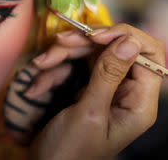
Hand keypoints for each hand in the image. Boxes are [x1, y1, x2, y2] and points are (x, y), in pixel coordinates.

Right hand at [28, 24, 165, 159]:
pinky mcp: (83, 87)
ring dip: (59, 59)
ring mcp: (103, 88)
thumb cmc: (69, 151)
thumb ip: (108, 75)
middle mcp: (124, 91)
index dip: (125, 37)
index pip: (149, 55)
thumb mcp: (88, 113)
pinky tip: (35, 87)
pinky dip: (51, 73)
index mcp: (139, 102)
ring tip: (38, 68)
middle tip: (57, 45)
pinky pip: (69, 67)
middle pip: (112, 49)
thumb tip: (129, 41)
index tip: (95, 36)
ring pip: (87, 54)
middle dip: (81, 46)